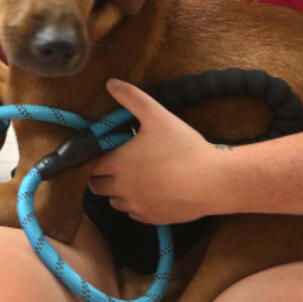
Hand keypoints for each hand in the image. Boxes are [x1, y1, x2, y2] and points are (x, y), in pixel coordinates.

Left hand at [87, 79, 228, 224]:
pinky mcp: (152, 219)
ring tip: (134, 177)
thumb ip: (131, 97)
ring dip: (118, 191)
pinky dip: (136, 204)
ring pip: (115, 202)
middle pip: (97, 186)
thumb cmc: (183, 146)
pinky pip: (134, 213)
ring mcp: (136, 206)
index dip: (94, 157)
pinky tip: (150, 192)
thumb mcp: (156, 114)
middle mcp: (121, 189)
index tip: (105, 151)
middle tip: (117, 163)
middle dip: (102, 175)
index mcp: (117, 164)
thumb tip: (110, 82)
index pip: (90, 164)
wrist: (213, 181)